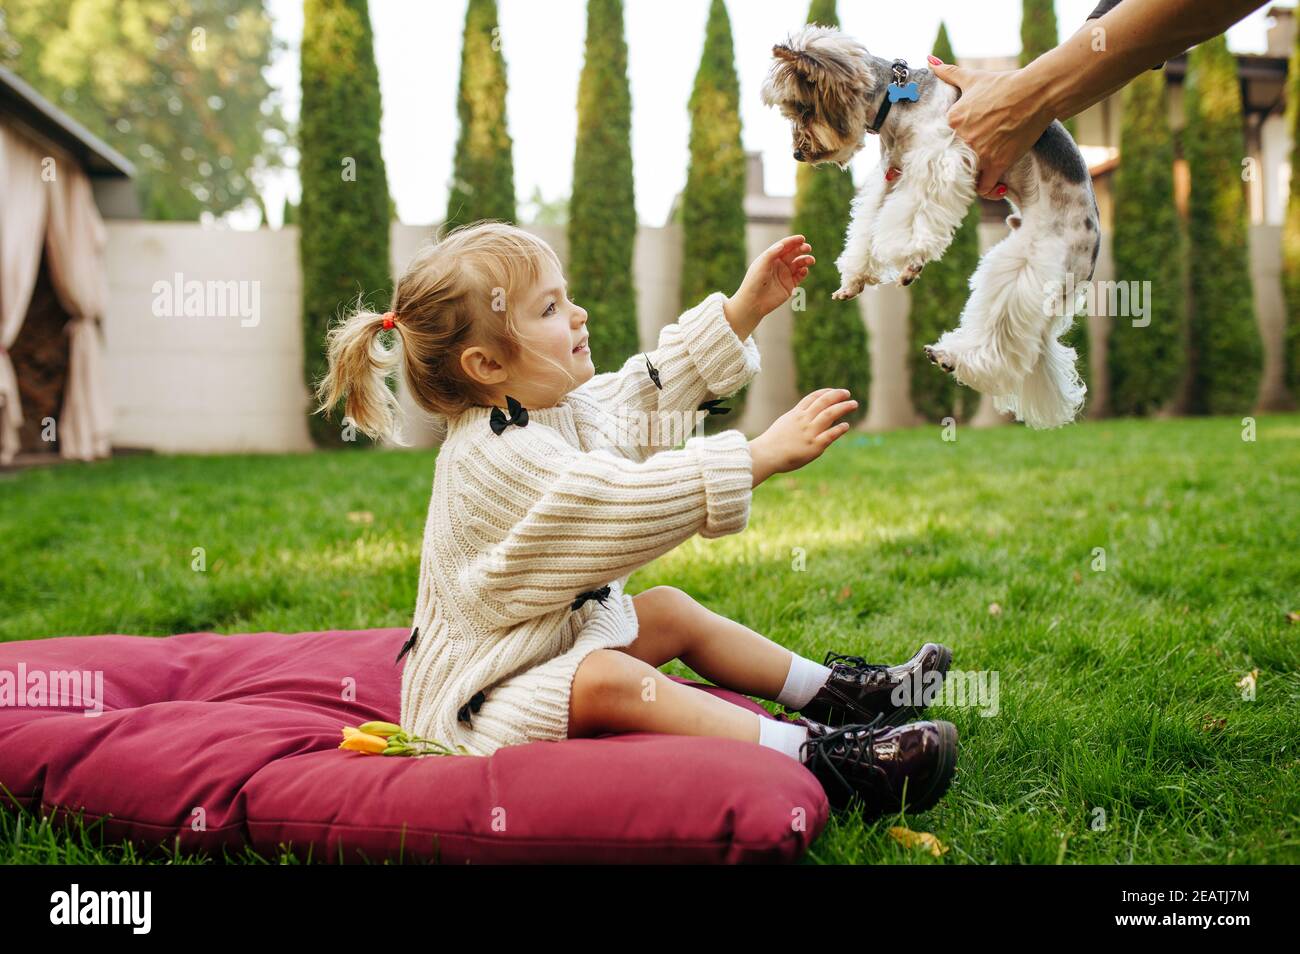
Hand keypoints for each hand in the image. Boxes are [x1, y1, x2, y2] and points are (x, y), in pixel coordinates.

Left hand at [725, 235, 814, 336]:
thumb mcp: (761, 265)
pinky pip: (800, 276)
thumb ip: (771, 254)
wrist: (753, 302)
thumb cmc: (754, 282)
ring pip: (799, 264)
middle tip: (808, 248)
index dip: (793, 241)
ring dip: (805, 260)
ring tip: (810, 260)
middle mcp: (779, 264)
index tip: (802, 238)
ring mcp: (785, 275)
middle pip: (793, 253)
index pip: (784, 246)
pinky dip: (804, 272)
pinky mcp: (789, 285)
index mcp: (771, 257)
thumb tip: (782, 245)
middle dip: (801, 249)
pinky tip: (804, 271)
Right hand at [749, 388, 856, 487]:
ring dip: (843, 407)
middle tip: (847, 393)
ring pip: (830, 414)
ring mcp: (809, 432)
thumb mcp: (784, 424)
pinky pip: (830, 434)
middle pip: (824, 402)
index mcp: (796, 414)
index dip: (826, 392)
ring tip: (853, 404)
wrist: (766, 455)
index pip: (814, 397)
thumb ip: (797, 419)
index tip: (835, 391)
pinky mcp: (814, 446)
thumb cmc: (773, 442)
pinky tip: (846, 426)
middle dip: (838, 395)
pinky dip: (840, 429)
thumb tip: (808, 416)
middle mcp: (804, 420)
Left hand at [927, 58, 1053, 198]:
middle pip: (951, 162)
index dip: (945, 151)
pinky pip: (985, 187)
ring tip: (978, 176)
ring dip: (971, 179)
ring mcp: (979, 153)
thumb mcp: (973, 78)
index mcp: (952, 120)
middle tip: (965, 167)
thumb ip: (949, 73)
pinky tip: (995, 186)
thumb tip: (929, 61)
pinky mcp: (997, 163)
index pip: (939, 144)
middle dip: (957, 166)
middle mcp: (962, 138)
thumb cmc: (1004, 84)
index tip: (952, 153)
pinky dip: (988, 190)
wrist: (1036, 92)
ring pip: (965, 177)